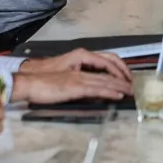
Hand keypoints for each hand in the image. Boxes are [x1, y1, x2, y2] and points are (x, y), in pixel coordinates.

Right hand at [12, 65, 132, 105]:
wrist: (28, 84)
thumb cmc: (42, 84)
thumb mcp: (65, 83)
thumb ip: (79, 84)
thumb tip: (92, 92)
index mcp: (79, 67)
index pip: (104, 67)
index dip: (118, 73)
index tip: (127, 80)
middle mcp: (81, 70)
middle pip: (108, 73)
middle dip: (124, 80)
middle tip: (135, 87)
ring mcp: (78, 78)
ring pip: (105, 81)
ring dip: (121, 87)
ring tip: (132, 92)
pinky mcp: (74, 87)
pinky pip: (96, 89)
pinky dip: (109, 92)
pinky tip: (118, 95)